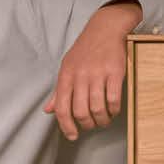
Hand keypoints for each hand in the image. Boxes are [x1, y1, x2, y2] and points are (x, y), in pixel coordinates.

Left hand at [42, 2, 139, 140]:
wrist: (106, 27)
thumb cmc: (86, 49)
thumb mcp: (68, 67)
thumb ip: (59, 91)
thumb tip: (48, 110)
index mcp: (66, 75)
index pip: (62, 108)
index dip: (66, 126)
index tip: (72, 136)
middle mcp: (80, 75)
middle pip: (80, 112)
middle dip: (87, 124)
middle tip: (92, 125)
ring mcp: (98, 73)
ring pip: (97, 108)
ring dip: (102, 120)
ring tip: (105, 119)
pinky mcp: (115, 72)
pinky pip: (113, 99)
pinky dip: (114, 110)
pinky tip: (114, 109)